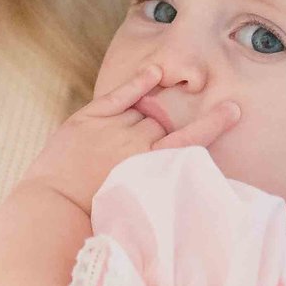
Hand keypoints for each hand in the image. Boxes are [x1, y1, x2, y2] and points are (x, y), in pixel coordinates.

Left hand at [23, 69, 237, 211]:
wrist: (53, 205)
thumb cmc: (95, 212)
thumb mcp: (136, 200)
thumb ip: (158, 181)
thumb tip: (179, 173)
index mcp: (150, 168)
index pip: (189, 140)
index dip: (213, 124)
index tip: (233, 108)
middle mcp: (135, 144)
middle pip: (163, 123)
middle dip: (162, 129)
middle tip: (148, 143)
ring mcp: (112, 128)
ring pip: (144, 110)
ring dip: (147, 113)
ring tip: (140, 123)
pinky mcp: (90, 118)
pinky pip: (121, 94)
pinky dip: (139, 82)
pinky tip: (154, 73)